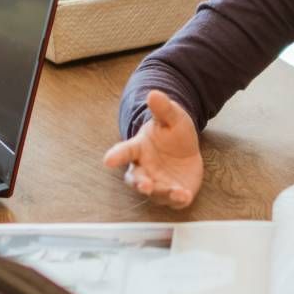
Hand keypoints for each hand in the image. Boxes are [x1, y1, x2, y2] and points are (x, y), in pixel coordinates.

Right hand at [102, 90, 204, 208]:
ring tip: (176, 191)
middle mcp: (144, 169)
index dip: (115, 156)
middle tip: (144, 185)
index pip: (123, 152)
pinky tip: (184, 195)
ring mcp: (158, 183)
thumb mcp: (172, 117)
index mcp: (138, 149)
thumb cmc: (171, 132)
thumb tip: (154, 93)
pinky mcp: (172, 194)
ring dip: (163, 193)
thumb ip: (163, 109)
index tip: (108, 160)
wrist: (184, 149)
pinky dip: (178, 200)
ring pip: (156, 193)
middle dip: (140, 183)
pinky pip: (173, 200)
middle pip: (136, 179)